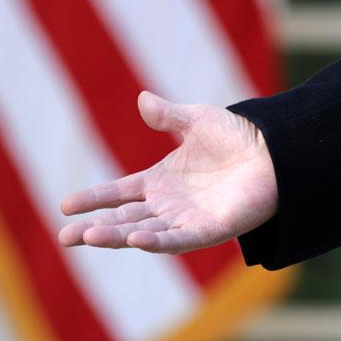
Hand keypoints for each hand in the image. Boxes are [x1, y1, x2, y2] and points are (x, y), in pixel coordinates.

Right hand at [58, 91, 276, 253]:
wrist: (276, 152)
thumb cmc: (238, 137)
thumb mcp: (197, 120)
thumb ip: (169, 115)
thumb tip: (143, 99)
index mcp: (160, 181)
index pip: (118, 193)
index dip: (93, 198)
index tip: (65, 206)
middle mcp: (169, 204)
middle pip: (124, 219)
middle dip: (94, 228)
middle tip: (64, 237)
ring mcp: (187, 219)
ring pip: (144, 232)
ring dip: (116, 236)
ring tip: (88, 236)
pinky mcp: (209, 231)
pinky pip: (178, 240)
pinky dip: (156, 241)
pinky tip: (135, 239)